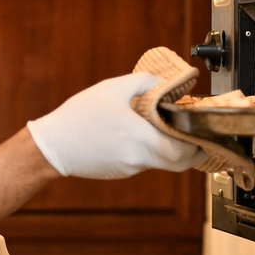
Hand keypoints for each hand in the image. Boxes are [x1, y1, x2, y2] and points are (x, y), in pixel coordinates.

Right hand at [25, 72, 204, 178]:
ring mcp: (129, 168)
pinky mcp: (120, 172)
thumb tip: (166, 83)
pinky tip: (136, 136)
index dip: (196, 144)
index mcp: (141, 138)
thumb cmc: (79, 116)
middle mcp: (139, 158)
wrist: (52, 146)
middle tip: (192, 136)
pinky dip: (147, 151)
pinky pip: (142, 162)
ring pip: (160, 162)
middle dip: (189, 151)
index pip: (183, 151)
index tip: (201, 132)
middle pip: (178, 163)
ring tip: (160, 128)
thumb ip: (145, 82)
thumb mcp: (113, 88)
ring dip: (166, 148)